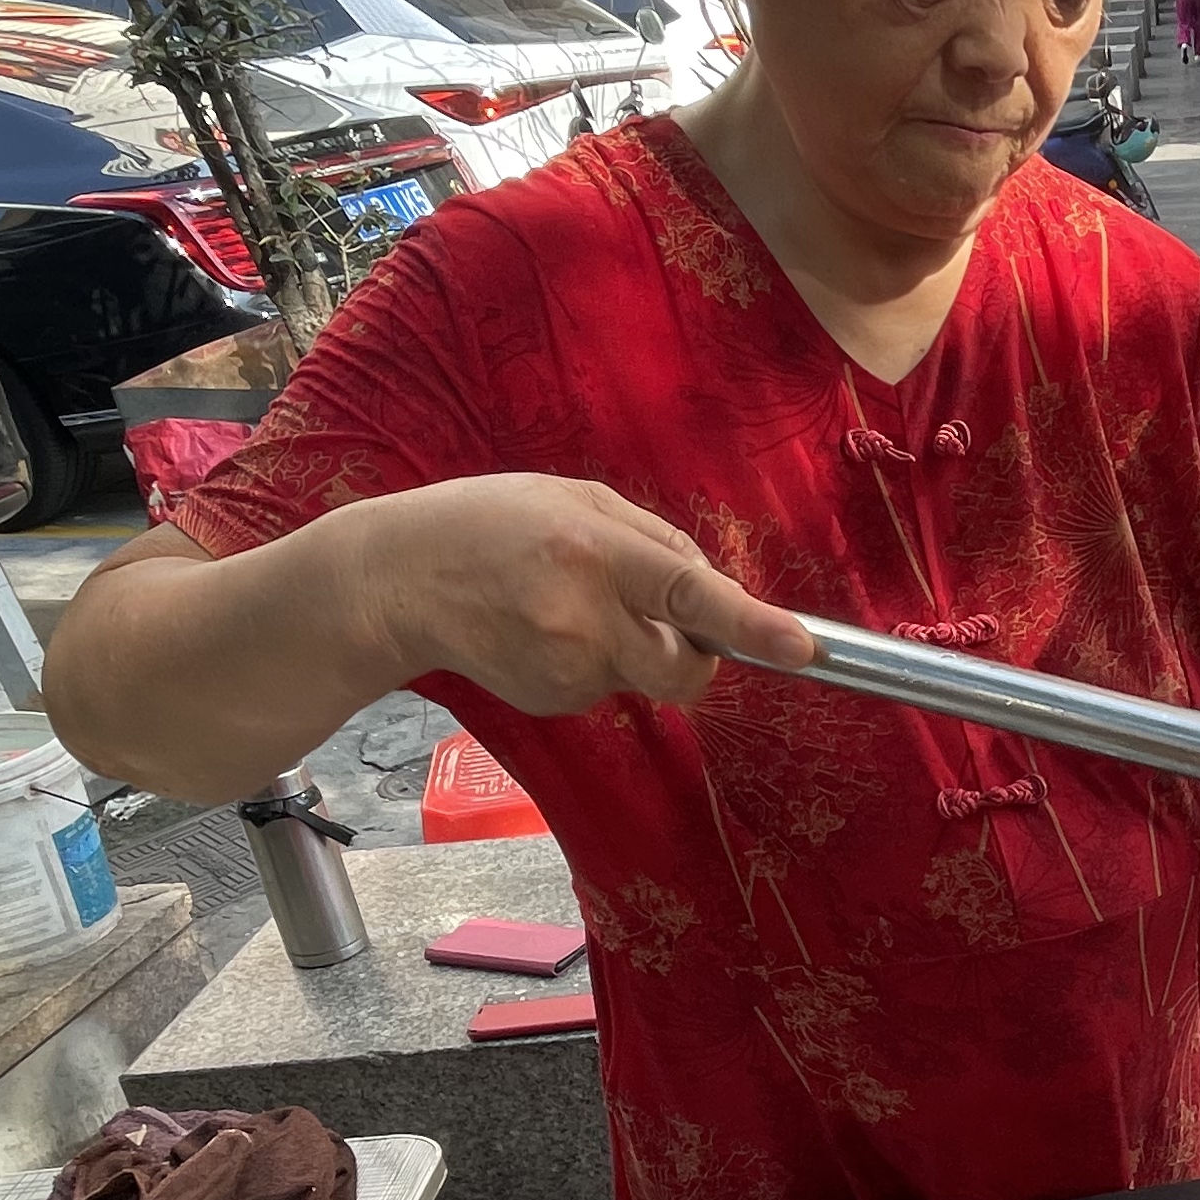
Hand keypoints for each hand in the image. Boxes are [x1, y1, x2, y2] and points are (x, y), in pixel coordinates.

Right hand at [347, 473, 814, 712]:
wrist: (397, 581)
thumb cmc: (488, 523)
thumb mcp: (574, 499)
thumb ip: (652, 538)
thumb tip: (710, 585)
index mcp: (594, 552)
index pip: (690, 594)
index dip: (751, 624)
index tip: (801, 647)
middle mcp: (583, 618)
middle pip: (684, 667)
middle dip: (696, 652)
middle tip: (662, 613)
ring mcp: (563, 669)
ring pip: (643, 675)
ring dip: (631, 645)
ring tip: (564, 600)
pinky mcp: (549, 700)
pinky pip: (605, 685)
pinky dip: (593, 660)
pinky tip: (541, 627)